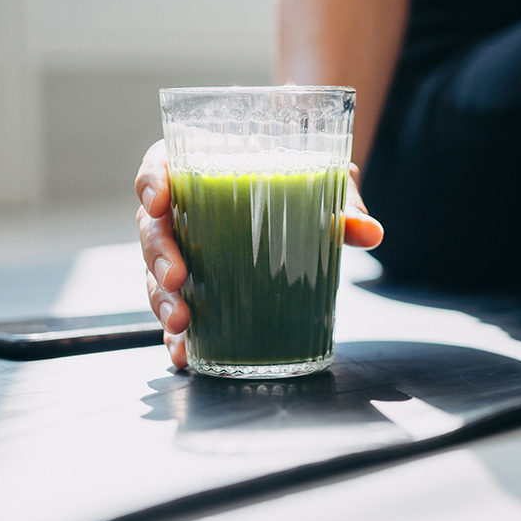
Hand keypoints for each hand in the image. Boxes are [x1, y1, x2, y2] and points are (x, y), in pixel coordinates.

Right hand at [135, 140, 383, 368]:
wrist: (300, 204)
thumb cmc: (298, 183)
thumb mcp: (321, 184)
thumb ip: (342, 203)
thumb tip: (369, 232)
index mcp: (197, 168)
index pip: (158, 166)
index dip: (151, 182)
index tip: (158, 201)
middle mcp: (181, 210)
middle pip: (152, 228)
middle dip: (159, 255)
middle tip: (176, 278)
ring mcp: (183, 251)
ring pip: (155, 274)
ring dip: (161, 301)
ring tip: (181, 324)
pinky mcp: (193, 288)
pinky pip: (177, 309)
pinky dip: (177, 335)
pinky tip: (184, 354)